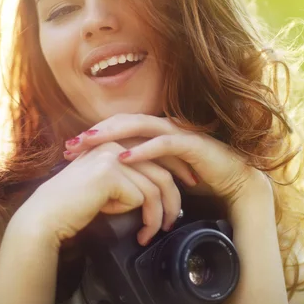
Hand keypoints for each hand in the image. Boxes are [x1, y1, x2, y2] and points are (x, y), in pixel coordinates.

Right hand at [17, 140, 197, 248]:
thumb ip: (128, 177)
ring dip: (160, 215)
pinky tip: (137, 232)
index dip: (175, 172)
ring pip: (157, 186)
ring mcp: (113, 155)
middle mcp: (115, 143)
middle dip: (175, 198)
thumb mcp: (106, 185)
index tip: (186, 191)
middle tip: (175, 220)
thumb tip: (156, 188)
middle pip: (162, 170)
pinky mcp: (111, 172)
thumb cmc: (74, 205)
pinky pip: (142, 198)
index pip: (155, 153)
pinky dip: (144, 219)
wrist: (47, 216)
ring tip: (154, 233)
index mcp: (114, 142)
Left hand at [63, 114, 267, 212]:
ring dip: (112, 134)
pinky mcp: (191, 144)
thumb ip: (142, 168)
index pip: (119, 127)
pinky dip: (143, 150)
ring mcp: (178, 132)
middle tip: (70, 145)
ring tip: (89, 143)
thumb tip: (115, 178)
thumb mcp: (162, 171)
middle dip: (95, 132)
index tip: (70, 148)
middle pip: (123, 122)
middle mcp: (164, 126)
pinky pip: (163, 144)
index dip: (94, 134)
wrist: (234, 181)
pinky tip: (124, 158)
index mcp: (156, 131)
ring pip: (139, 126)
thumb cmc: (197, 176)